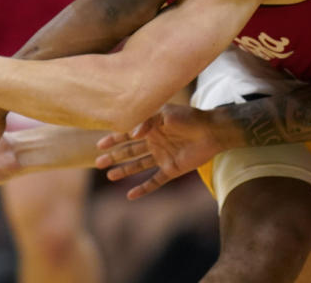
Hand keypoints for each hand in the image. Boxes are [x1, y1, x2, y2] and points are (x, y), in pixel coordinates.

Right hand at [94, 104, 223, 199]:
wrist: (212, 131)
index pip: (128, 133)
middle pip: (130, 151)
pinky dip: (143, 189)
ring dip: (125, 171)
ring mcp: (162, 156)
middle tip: (98, 163)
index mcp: (152, 127)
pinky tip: (131, 196)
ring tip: (110, 175)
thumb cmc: (189, 118)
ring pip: (139, 165)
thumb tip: (132, 133)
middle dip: (114, 156)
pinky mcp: (172, 169)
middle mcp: (155, 142)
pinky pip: (155, 181)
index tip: (100, 145)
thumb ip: (148, 120)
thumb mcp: (166, 113)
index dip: (114, 139)